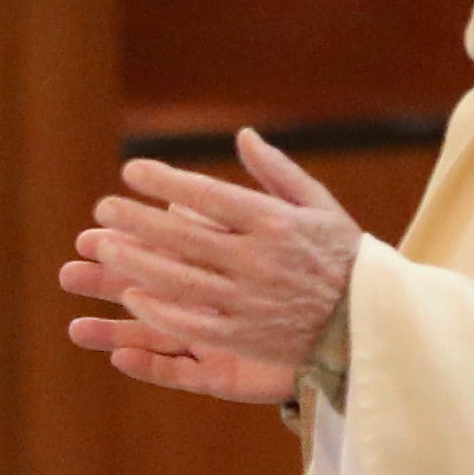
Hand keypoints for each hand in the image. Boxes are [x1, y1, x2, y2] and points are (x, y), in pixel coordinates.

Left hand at [63, 131, 363, 402]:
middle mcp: (258, 262)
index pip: (209, 197)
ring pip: (180, 281)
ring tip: (104, 247)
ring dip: (137, 263)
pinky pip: (192, 325)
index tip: (132, 170)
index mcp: (275, 224)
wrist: (370, 324)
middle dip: (138, 221)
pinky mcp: (245, 339)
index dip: (166, 181)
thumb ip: (278, 172)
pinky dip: (160, 311)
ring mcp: (249, 303)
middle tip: (102, 208)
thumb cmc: (343, 258)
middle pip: (185, 237)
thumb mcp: (320, 207)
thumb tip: (243, 135)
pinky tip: (133, 296)